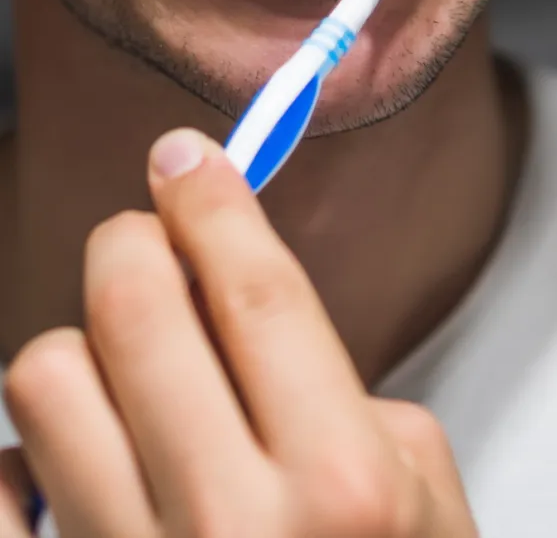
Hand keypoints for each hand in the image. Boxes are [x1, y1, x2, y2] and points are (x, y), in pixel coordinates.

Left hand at [1, 129, 477, 536]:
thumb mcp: (420, 492)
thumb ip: (336, 387)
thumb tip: (231, 297)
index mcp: (342, 483)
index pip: (254, 288)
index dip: (212, 199)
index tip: (185, 153)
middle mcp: (235, 528)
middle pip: (133, 304)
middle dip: (134, 240)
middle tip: (151, 242)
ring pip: (45, 373)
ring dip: (85, 350)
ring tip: (129, 383)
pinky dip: (29, 450)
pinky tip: (78, 468)